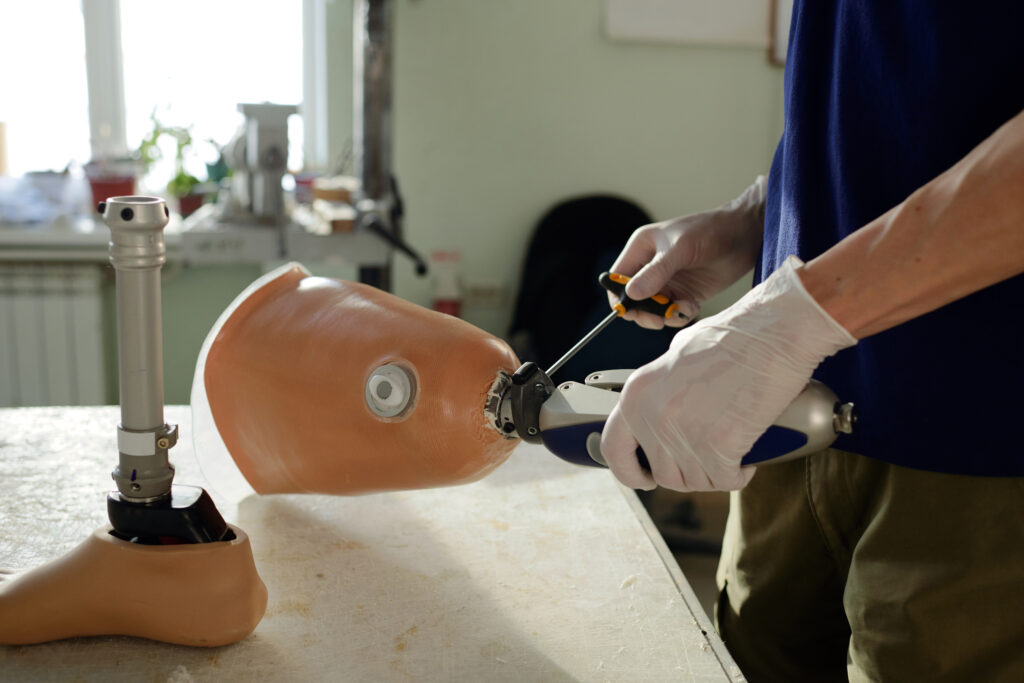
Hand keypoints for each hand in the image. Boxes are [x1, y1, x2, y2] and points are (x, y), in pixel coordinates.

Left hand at [600, 257, 856, 490]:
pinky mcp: (718, 446)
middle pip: (662, 473)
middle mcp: (653, 415)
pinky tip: (747, 458)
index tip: (643, 478)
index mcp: (637, 392)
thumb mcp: (679, 353)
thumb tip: (663, 404)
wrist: (775, 331)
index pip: (613, 448)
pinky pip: (725, 481)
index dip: (628, 471)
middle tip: (707, 459)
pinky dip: (739, 475)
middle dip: (686, 472)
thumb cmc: (735, 335)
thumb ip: (662, 385)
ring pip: (693, 481)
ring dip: (713, 473)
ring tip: (730, 452)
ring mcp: (684, 433)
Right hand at [609, 177, 765, 328]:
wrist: (746, 235)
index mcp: (641, 249)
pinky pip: (673, 312)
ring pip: (653, 310)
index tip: (631, 312)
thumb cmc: (710, 231)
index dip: (619, 297)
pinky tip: (693, 306)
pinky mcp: (685, 293)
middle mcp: (650, 266)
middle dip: (644, 312)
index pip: (617, 278)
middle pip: (633, 299)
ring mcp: (668, 281)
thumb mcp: (680, 249)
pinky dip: (680, 315)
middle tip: (658, 320)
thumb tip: (630, 295)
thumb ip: (656, 273)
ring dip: (665, 315)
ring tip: (683, 308)